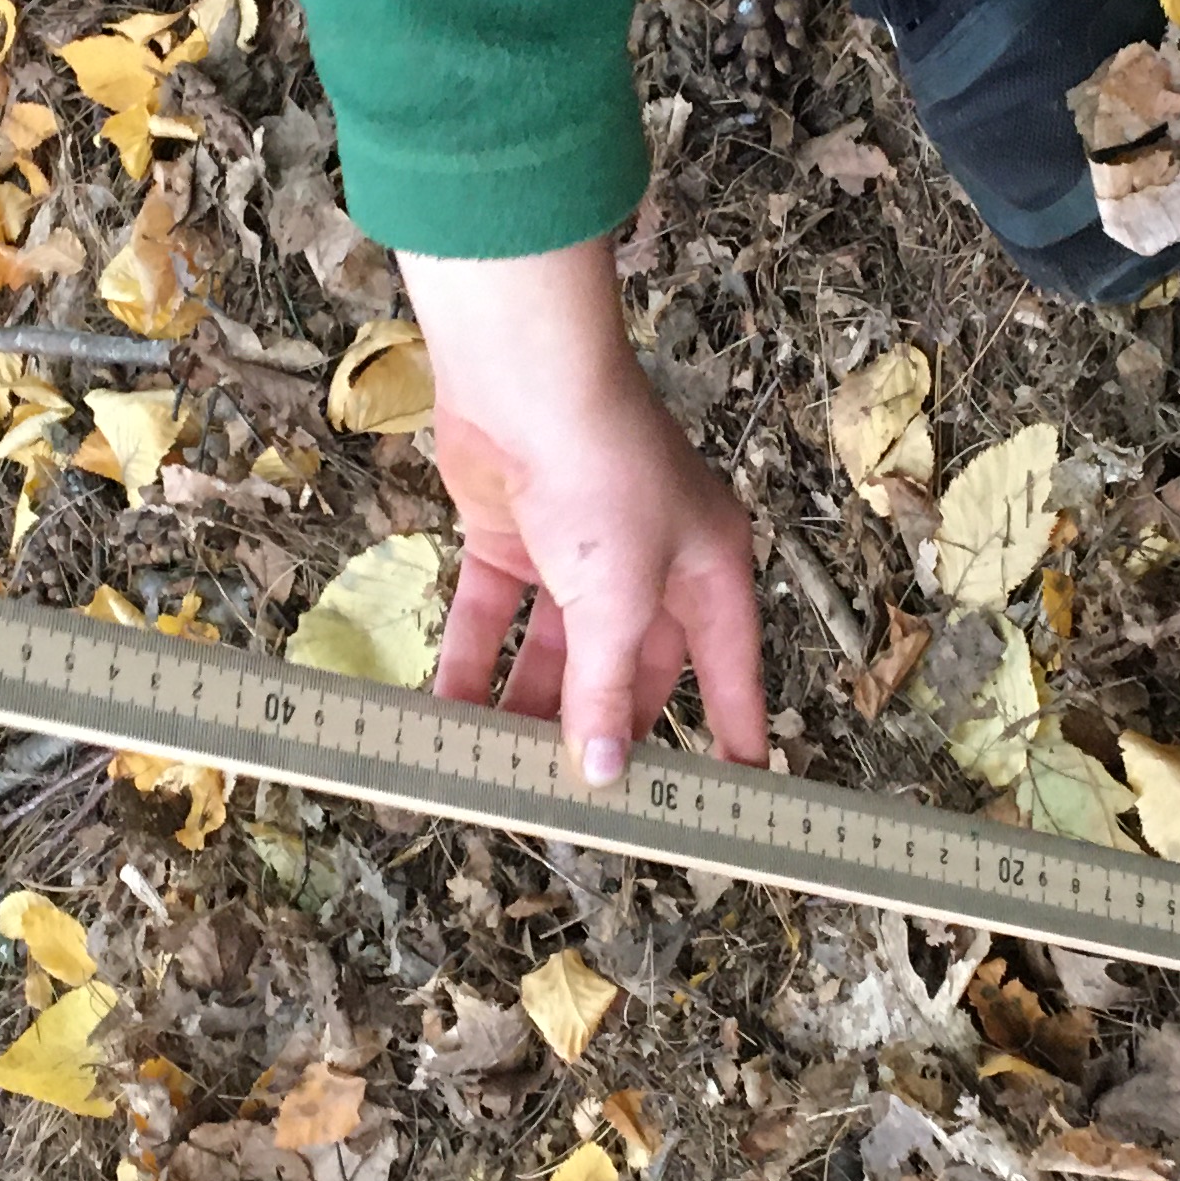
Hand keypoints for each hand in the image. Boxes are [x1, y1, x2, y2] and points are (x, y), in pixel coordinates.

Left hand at [401, 242, 768, 783]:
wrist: (524, 378)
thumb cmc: (601, 470)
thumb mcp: (617, 597)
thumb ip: (605, 687)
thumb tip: (602, 770)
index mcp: (708, 568)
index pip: (728, 668)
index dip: (730, 730)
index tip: (732, 797)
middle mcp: (648, 563)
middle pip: (629, 670)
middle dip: (602, 730)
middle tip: (582, 802)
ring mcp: (574, 552)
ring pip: (552, 654)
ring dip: (526, 709)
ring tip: (500, 775)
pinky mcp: (510, 540)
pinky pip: (491, 622)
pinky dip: (470, 664)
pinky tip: (447, 718)